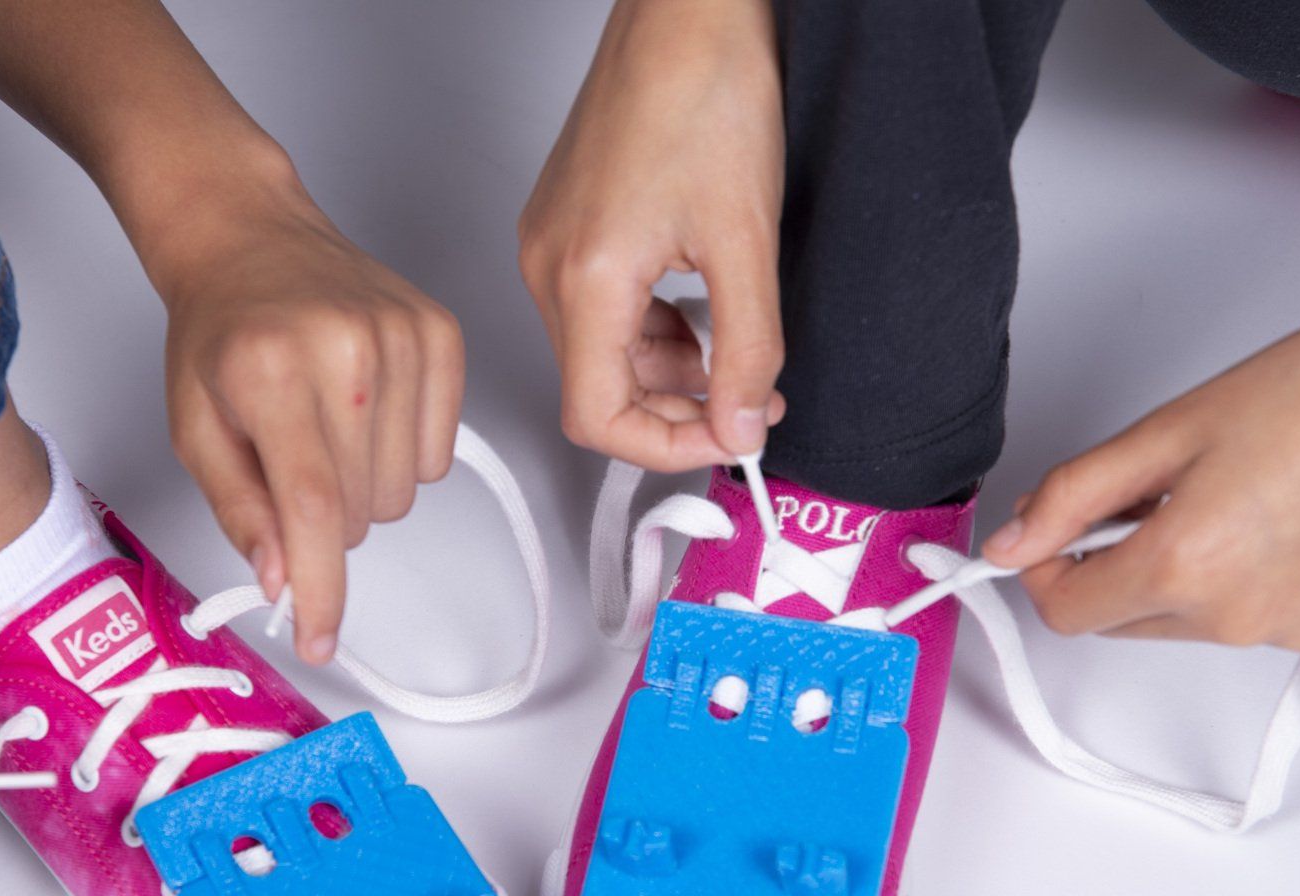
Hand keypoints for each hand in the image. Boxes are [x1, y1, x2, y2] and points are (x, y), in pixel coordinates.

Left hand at [137, 165, 461, 665]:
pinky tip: (363, 411)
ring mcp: (402, 338)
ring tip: (325, 431)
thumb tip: (281, 579)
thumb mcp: (194, 427)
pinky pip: (438, 454)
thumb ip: (239, 509)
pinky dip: (400, 454)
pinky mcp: (442, 334)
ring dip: (363, 489)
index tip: (319, 639)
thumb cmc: (219, 332)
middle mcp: (345, 350)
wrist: (249, 235)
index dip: (320, 588)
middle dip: (323, 522)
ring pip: (403, 493)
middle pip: (360, 511)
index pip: (312, 508)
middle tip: (290, 468)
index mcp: (270, 371)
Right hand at [518, 0, 786, 468]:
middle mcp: (549, 266)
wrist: (688, 9)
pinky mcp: (566, 224)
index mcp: (584, 276)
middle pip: (597, 390)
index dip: (666, 449)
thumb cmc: (706, 90)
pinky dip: (652, 329)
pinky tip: (701, 309)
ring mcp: (550, 243)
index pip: (597, 417)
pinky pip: (599, 310)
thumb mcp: (747, 239)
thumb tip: (741, 425)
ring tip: (735, 352)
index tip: (729, 438)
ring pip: (601, 353)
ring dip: (668, 371)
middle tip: (750, 402)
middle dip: (678, 411)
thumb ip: (748, 349)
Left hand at [983, 277, 1299, 649]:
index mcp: (1186, 567)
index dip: (1046, 569)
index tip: (1055, 534)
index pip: (1066, 613)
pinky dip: (1251, 581)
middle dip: (1118, 566)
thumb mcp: (1168, 431)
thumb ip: (1072, 496)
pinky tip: (1285, 518)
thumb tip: (1011, 543)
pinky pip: (1261, 619)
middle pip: (1125, 620)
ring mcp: (1297, 631)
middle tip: (1156, 493)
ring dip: (1185, 575)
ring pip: (1192, 623)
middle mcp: (1241, 617)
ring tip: (1236, 496)